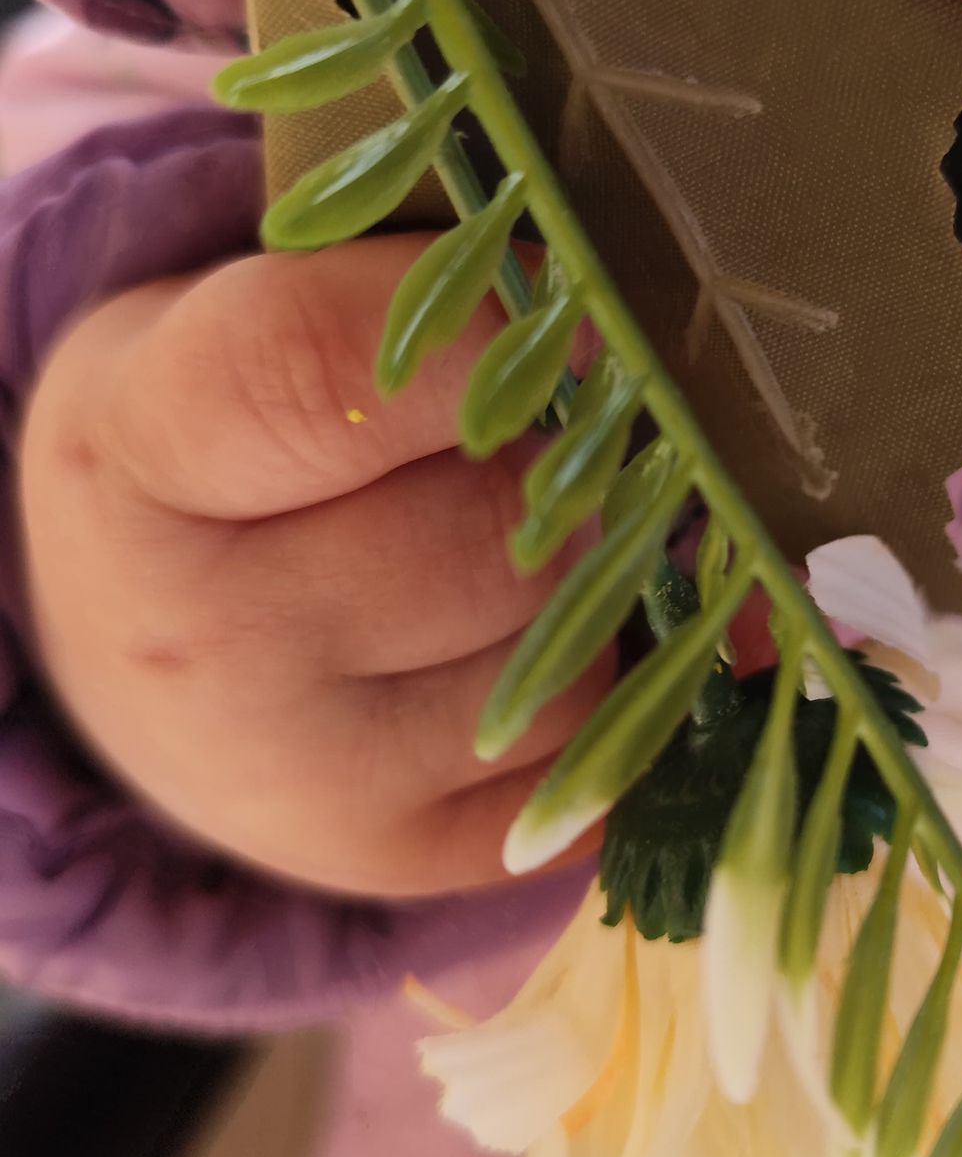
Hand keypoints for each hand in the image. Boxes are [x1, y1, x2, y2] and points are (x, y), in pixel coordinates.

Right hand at [20, 237, 610, 897]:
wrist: (139, 642)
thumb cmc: (223, 448)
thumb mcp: (235, 317)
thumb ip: (408, 297)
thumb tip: (628, 329)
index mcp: (137, 459)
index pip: (315, 372)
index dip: (472, 329)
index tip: (552, 306)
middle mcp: (202, 648)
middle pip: (491, 529)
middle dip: (543, 470)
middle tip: (511, 443)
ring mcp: (300, 784)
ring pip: (570, 651)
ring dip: (578, 587)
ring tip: (488, 549)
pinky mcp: (404, 860)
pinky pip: (602, 752)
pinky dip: (604, 688)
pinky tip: (519, 645)